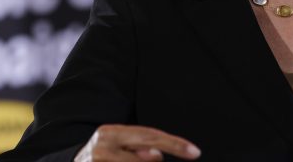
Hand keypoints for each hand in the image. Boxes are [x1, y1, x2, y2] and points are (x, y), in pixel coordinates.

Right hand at [74, 125, 200, 160]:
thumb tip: (157, 156)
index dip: (174, 144)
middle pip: (145, 152)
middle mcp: (103, 146)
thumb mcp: (119, 146)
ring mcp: (97, 161)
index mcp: (111, 133)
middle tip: (192, 154)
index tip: (195, 152)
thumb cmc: (103, 156)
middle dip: (169, 150)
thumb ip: (138, 148)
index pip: (149, 136)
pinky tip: (128, 161)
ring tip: (130, 159)